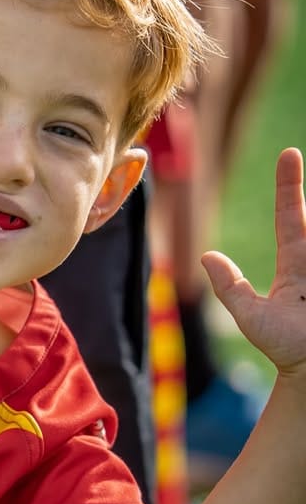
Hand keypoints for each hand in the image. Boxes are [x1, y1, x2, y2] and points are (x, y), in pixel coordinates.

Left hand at [202, 147, 305, 380]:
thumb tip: (207, 256)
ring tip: (300, 274)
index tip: (289, 154)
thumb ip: (230, 287)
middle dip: (301, 191)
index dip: (289, 187)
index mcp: (298, 263)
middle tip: (293, 157)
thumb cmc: (285, 349)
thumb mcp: (252, 316)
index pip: (292, 217)